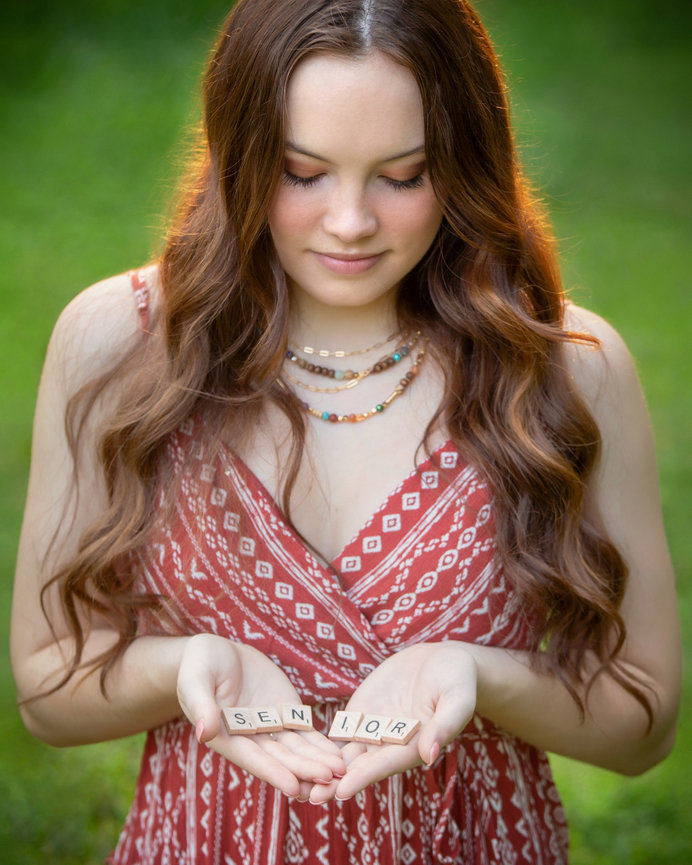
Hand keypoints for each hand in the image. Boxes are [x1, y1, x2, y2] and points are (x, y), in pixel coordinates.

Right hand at [177, 634, 345, 797]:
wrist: (217, 651)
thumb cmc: (199, 665)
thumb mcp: (195, 680)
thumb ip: (201, 704)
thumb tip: (203, 733)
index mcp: (224, 737)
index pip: (251, 758)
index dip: (272, 772)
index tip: (293, 787)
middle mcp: (248, 738)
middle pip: (279, 758)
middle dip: (304, 770)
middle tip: (329, 781)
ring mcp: (268, 727)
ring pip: (295, 749)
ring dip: (316, 761)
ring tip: (340, 771)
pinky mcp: (284, 713)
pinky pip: (303, 731)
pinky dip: (319, 744)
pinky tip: (338, 755)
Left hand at [309, 642, 476, 802]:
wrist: (443, 662)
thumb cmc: (458, 681)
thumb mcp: (457, 700)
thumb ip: (444, 725)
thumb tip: (430, 755)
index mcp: (413, 747)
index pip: (384, 765)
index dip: (363, 778)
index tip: (341, 791)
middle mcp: (389, 744)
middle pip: (357, 767)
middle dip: (333, 783)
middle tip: (308, 797)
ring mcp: (373, 729)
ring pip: (342, 754)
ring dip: (320, 768)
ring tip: (295, 782)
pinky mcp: (361, 713)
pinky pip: (338, 730)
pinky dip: (319, 743)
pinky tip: (296, 751)